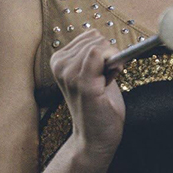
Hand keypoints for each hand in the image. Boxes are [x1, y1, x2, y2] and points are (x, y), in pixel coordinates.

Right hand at [50, 30, 125, 158]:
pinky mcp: (82, 84)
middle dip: (108, 56)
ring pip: (100, 45)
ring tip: (103, 85)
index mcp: (59, 59)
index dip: (104, 50)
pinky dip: (113, 65)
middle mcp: (59, 64)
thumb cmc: (98, 105)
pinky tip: (107, 84)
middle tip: (103, 81)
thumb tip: (103, 38)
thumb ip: (94, 53)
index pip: (91, 35)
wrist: (95, 137)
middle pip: (96, 38)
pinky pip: (100, 54)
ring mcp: (69, 74)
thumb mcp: (92, 72)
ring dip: (111, 63)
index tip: (101, 70)